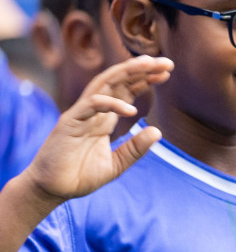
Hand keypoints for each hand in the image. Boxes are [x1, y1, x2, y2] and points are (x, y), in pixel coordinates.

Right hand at [17, 55, 171, 209]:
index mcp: (104, 119)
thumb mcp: (116, 164)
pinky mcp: (69, 122)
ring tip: (149, 65)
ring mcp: (81, 114)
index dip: (145, 80)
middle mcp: (94, 112)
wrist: (52, 189)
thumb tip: (158, 131)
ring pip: (104, 84)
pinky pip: (91, 105)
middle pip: (118, 81)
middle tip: (167, 62)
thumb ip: (135, 148)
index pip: (126, 91)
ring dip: (127, 72)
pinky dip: (111, 103)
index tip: (167, 73)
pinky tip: (131, 109)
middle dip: (142, 69)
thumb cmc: (80, 176)